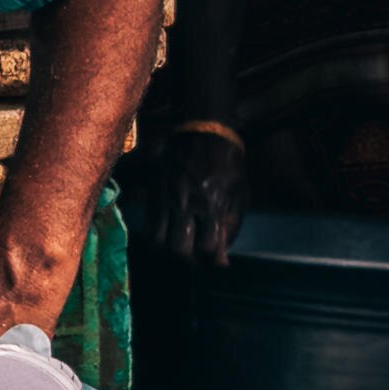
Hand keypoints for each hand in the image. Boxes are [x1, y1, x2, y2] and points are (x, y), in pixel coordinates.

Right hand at [148, 122, 246, 264]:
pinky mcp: (155, 192)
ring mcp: (168, 198)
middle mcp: (188, 203)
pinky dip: (155, 237)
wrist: (203, 129)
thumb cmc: (228, 161)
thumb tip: (223, 258)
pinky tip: (167, 234)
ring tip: (180, 246)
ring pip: (158, 241)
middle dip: (189, 260)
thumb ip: (232, 225)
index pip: (209, 248)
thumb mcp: (240, 192)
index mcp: (213, 203)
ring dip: (169, 251)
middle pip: (179, 250)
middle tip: (196, 256)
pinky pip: (148, 225)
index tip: (217, 260)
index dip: (214, 260)